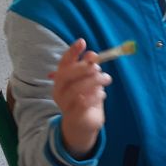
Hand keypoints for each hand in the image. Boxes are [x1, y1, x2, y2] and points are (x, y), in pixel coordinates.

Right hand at [49, 38, 111, 158]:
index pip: (63, 62)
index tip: (82, 42)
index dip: (72, 51)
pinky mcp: (73, 115)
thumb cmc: (85, 97)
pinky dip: (95, 95)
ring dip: (94, 81)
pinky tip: (102, 93)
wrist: (81, 124)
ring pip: (76, 89)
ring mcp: (64, 104)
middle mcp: (59, 90)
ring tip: (106, 79)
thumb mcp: (88, 80)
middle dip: (84, 68)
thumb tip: (92, 55)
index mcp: (61, 79)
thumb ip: (89, 67)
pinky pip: (84, 102)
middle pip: (67, 75)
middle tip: (99, 68)